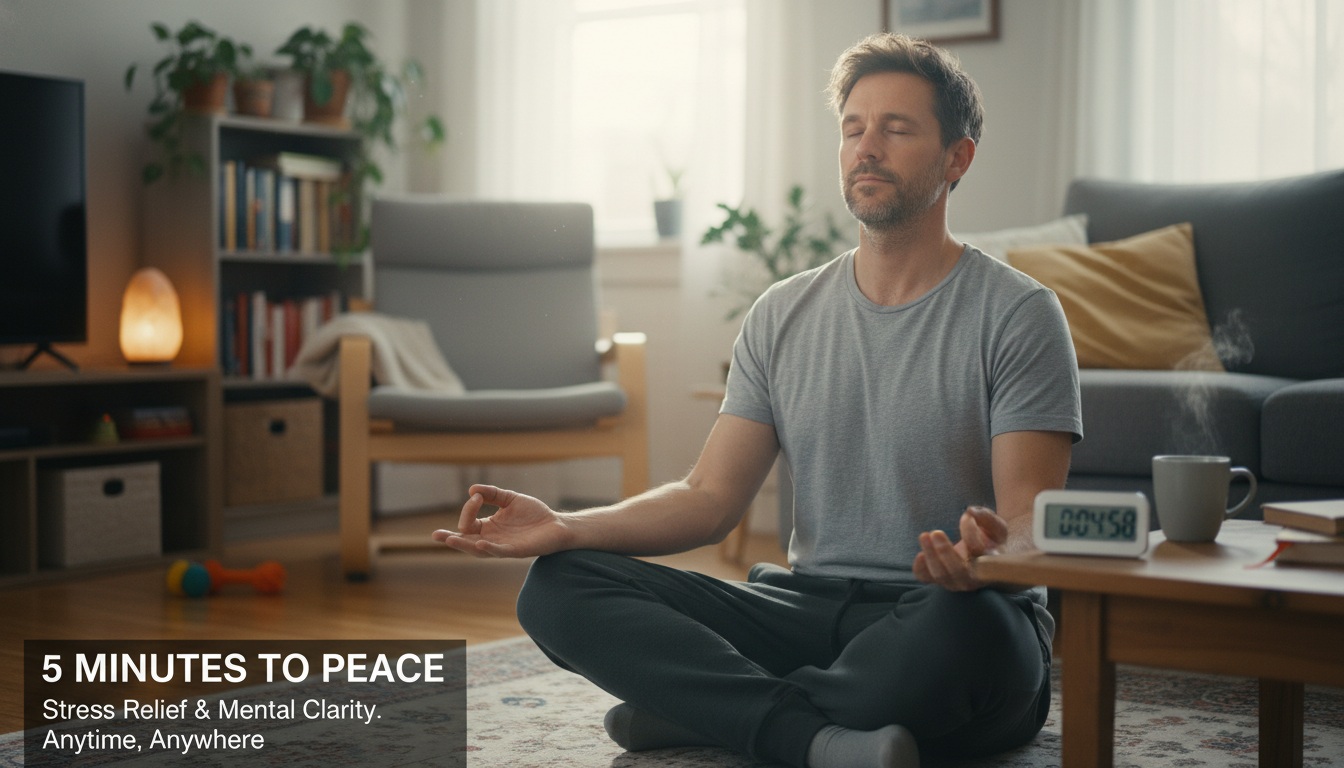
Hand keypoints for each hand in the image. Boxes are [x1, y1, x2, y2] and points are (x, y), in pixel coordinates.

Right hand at [431, 484, 567, 557]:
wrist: (557, 524)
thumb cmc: (533, 514)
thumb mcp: (510, 499)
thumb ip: (492, 494)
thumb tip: (471, 489)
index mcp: (489, 527)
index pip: (468, 522)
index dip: (468, 509)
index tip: (477, 496)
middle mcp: (492, 539)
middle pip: (466, 541)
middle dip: (451, 538)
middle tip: (436, 535)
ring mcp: (503, 547)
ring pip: (478, 550)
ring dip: (464, 545)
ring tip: (451, 540)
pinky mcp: (516, 551)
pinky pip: (499, 552)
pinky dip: (489, 548)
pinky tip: (480, 543)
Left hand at [912, 506, 1007, 590]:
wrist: (986, 555)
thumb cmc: (992, 538)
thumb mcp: (995, 525)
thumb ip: (986, 516)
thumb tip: (970, 512)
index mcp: (991, 564)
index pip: (980, 553)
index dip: (971, 534)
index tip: (966, 515)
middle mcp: (974, 578)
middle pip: (958, 570)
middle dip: (944, 551)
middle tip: (936, 532)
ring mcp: (956, 581)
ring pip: (940, 574)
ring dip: (930, 555)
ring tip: (924, 535)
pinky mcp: (940, 579)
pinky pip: (926, 578)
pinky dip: (920, 568)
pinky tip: (920, 554)